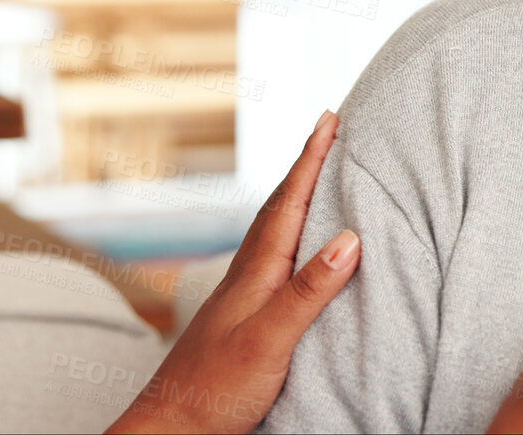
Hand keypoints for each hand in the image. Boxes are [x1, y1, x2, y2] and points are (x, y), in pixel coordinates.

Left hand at [106, 110, 359, 433]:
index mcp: (256, 273)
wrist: (171, 429)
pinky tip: (296, 249)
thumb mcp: (269, 339)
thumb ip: (308, 291)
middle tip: (327, 131)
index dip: (311, 160)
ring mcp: (242, 296)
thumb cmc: (214, 389)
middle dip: (306, 167)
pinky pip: (273, 259)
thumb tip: (351, 236)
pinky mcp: (244, 318)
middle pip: (280, 208)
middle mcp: (247, 276)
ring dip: (298, 197)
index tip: (329, 118)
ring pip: (274, 231)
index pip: (289, 204)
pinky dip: (292, 236)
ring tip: (317, 175)